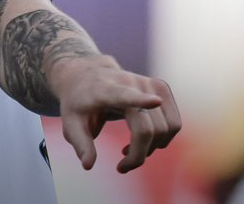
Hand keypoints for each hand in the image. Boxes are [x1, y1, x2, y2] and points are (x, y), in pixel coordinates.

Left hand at [49, 54, 180, 172]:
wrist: (86, 76)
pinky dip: (162, 139)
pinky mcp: (162, 88)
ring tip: (129, 150)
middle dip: (138, 155)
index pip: (123, 95)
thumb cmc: (78, 103)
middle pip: (147, 129)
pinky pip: (174, 123)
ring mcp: (148, 84)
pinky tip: (143, 140)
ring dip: (152, 148)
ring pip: (166, 128)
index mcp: (104, 89)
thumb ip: (80, 143)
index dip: (140, 100)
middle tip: (122, 167)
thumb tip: (88, 165)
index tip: (155, 101)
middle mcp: (129, 82)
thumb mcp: (70, 122)